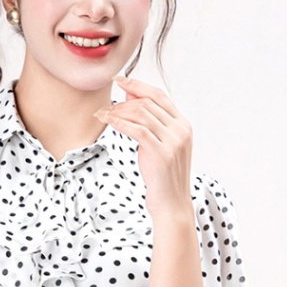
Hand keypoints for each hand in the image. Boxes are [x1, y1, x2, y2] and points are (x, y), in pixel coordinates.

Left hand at [94, 75, 192, 222]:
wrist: (172, 206)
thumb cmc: (162, 178)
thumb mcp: (157, 146)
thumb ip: (149, 123)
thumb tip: (128, 97)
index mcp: (183, 125)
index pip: (160, 96)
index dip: (139, 85)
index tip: (120, 80)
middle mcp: (181, 130)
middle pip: (149, 102)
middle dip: (124, 99)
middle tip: (106, 102)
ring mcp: (173, 141)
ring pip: (142, 114)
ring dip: (118, 111)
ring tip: (103, 114)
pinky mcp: (162, 153)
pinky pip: (138, 130)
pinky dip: (120, 123)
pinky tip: (108, 121)